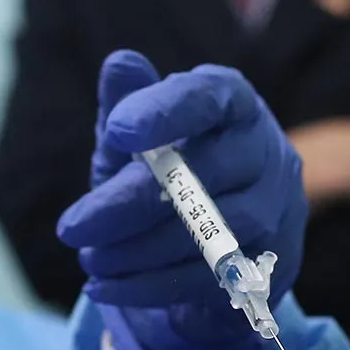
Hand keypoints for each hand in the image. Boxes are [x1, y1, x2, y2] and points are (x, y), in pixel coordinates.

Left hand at [57, 51, 305, 349]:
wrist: (212, 244)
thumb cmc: (172, 172)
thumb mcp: (140, 137)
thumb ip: (129, 102)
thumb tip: (120, 64)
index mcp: (236, 106)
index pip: (210, 98)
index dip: (166, 111)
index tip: (116, 129)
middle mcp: (268, 153)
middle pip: (205, 174)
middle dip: (129, 203)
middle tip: (71, 227)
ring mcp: (278, 212)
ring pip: (210, 232)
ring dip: (138, 250)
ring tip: (88, 258)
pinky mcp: (270, 267)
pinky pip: (210, 279)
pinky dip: (150, 285)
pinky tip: (104, 285)